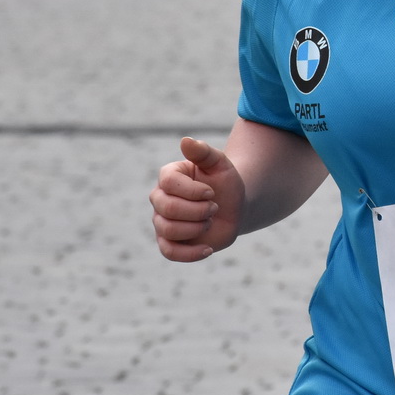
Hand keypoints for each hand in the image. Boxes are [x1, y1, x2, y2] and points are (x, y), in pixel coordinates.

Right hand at [150, 137, 245, 260]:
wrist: (234, 207)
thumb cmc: (225, 183)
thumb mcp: (220, 164)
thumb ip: (203, 152)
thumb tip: (185, 141)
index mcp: (169, 177)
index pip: (168, 183)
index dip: (193, 190)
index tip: (212, 192)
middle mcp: (160, 199)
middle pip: (166, 208)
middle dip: (197, 210)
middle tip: (215, 207)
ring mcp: (162, 222)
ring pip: (167, 230)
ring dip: (196, 227)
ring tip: (210, 221)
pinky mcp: (170, 243)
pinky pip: (169, 252)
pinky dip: (189, 253)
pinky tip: (208, 248)